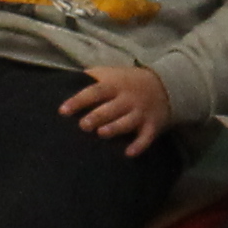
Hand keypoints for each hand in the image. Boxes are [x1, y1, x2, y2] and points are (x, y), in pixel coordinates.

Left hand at [60, 64, 174, 157]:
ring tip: (102, 133)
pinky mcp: (152, 125)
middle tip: (83, 125)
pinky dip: (139, 145)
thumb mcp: (111, 74)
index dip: (79, 100)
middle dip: (97, 116)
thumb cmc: (128, 82)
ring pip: (127, 121)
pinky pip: (146, 136)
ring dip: (115, 128)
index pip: (94, 92)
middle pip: (111, 108)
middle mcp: (128, 99)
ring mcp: (141, 112)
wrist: (165, 85)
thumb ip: (92, 78)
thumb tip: (65, 80)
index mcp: (115, 85)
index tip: (63, 111)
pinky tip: (129, 153)